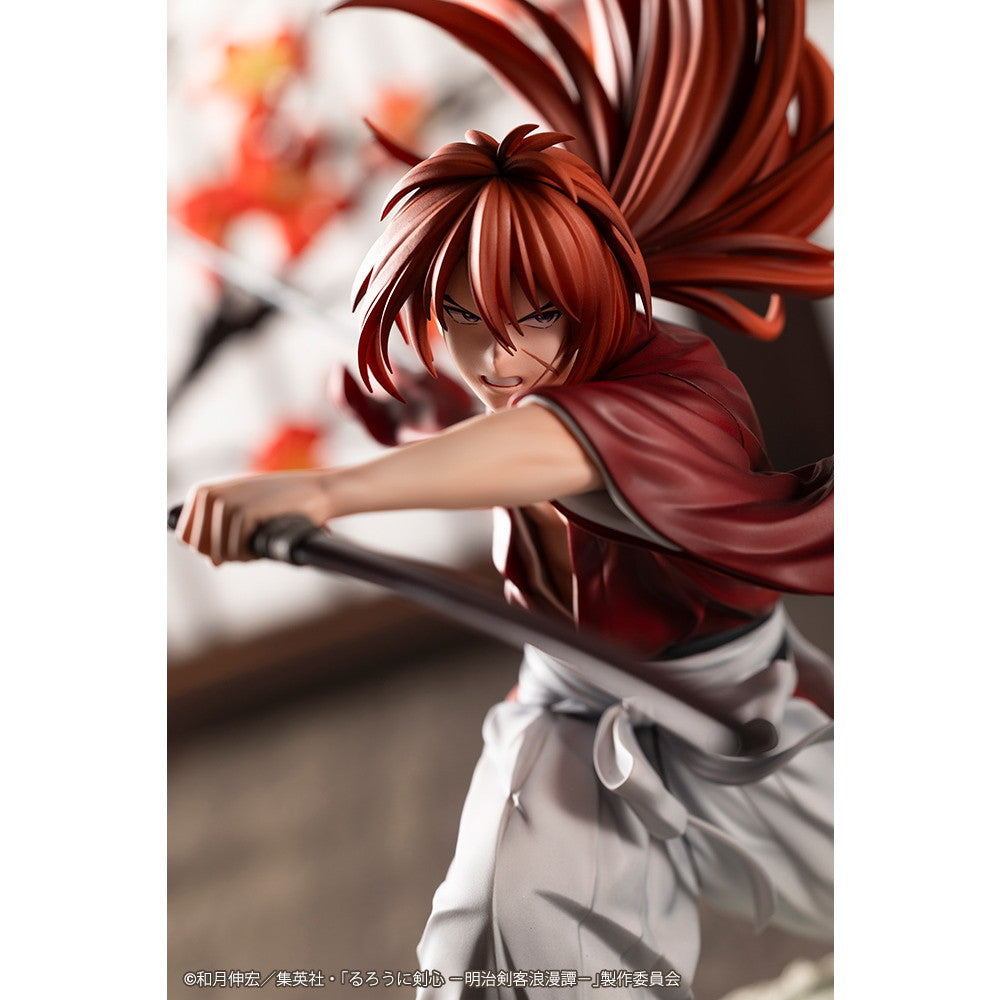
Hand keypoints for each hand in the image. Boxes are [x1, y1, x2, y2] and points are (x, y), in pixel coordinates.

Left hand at [175, 470, 335, 564]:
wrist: (313, 491)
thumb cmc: (278, 505)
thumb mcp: (241, 514)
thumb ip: (220, 535)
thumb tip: (213, 563)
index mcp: (201, 492)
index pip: (186, 537)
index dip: (209, 548)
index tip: (233, 541)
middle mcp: (207, 495)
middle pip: (199, 547)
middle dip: (225, 552)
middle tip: (250, 541)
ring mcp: (224, 502)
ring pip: (218, 553)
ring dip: (241, 554)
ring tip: (260, 537)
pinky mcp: (242, 513)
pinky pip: (236, 551)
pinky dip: (252, 553)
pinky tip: (265, 538)